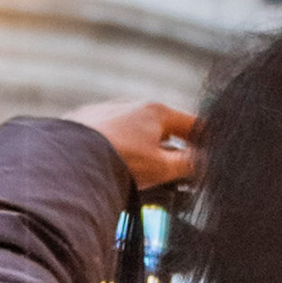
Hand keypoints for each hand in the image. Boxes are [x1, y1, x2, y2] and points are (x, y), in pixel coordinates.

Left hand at [78, 97, 197, 190]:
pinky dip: (117, 152)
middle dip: (171, 151)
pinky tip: (115, 169)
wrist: (68, 162)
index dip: (206, 141)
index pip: (191, 123)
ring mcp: (105, 113)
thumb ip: (188, 165)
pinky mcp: (82, 125)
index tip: (213, 155)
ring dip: (143, 153)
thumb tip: (204, 164)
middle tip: (177, 174)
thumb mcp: (162, 168)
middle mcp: (130, 105)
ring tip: (144, 177)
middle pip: (162, 128)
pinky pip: (108, 138)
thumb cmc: (117, 161)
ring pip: (134, 133)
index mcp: (155, 110)